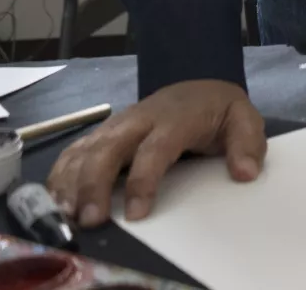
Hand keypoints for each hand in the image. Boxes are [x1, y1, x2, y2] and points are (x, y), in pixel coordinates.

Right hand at [47, 80, 265, 227]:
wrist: (197, 86)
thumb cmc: (218, 110)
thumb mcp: (244, 120)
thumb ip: (248, 145)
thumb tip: (245, 173)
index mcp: (175, 118)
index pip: (155, 149)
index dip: (144, 181)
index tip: (138, 213)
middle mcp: (139, 120)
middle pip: (108, 148)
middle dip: (95, 184)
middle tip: (90, 220)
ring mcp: (117, 126)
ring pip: (86, 150)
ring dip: (72, 183)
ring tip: (68, 216)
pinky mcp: (103, 134)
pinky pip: (75, 151)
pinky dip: (61, 174)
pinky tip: (56, 199)